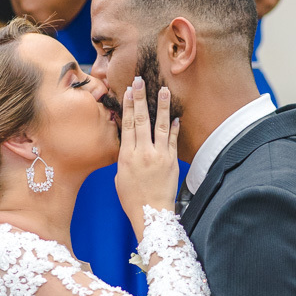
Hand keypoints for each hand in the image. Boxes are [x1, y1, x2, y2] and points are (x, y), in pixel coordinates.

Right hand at [114, 78, 179, 236]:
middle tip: (140, 81)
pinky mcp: (171, 161)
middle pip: (141, 119)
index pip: (128, 124)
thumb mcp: (120, 176)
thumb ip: (124, 157)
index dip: (129, 105)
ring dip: (162, 106)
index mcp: (126, 156)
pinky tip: (175, 116)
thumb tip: (129, 143)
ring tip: (163, 90)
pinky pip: (172, 139)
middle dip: (141, 98)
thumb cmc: (132, 198)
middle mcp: (142, 152)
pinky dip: (174, 127)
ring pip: (160, 125)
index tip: (129, 90)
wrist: (150, 214)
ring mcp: (159, 156)